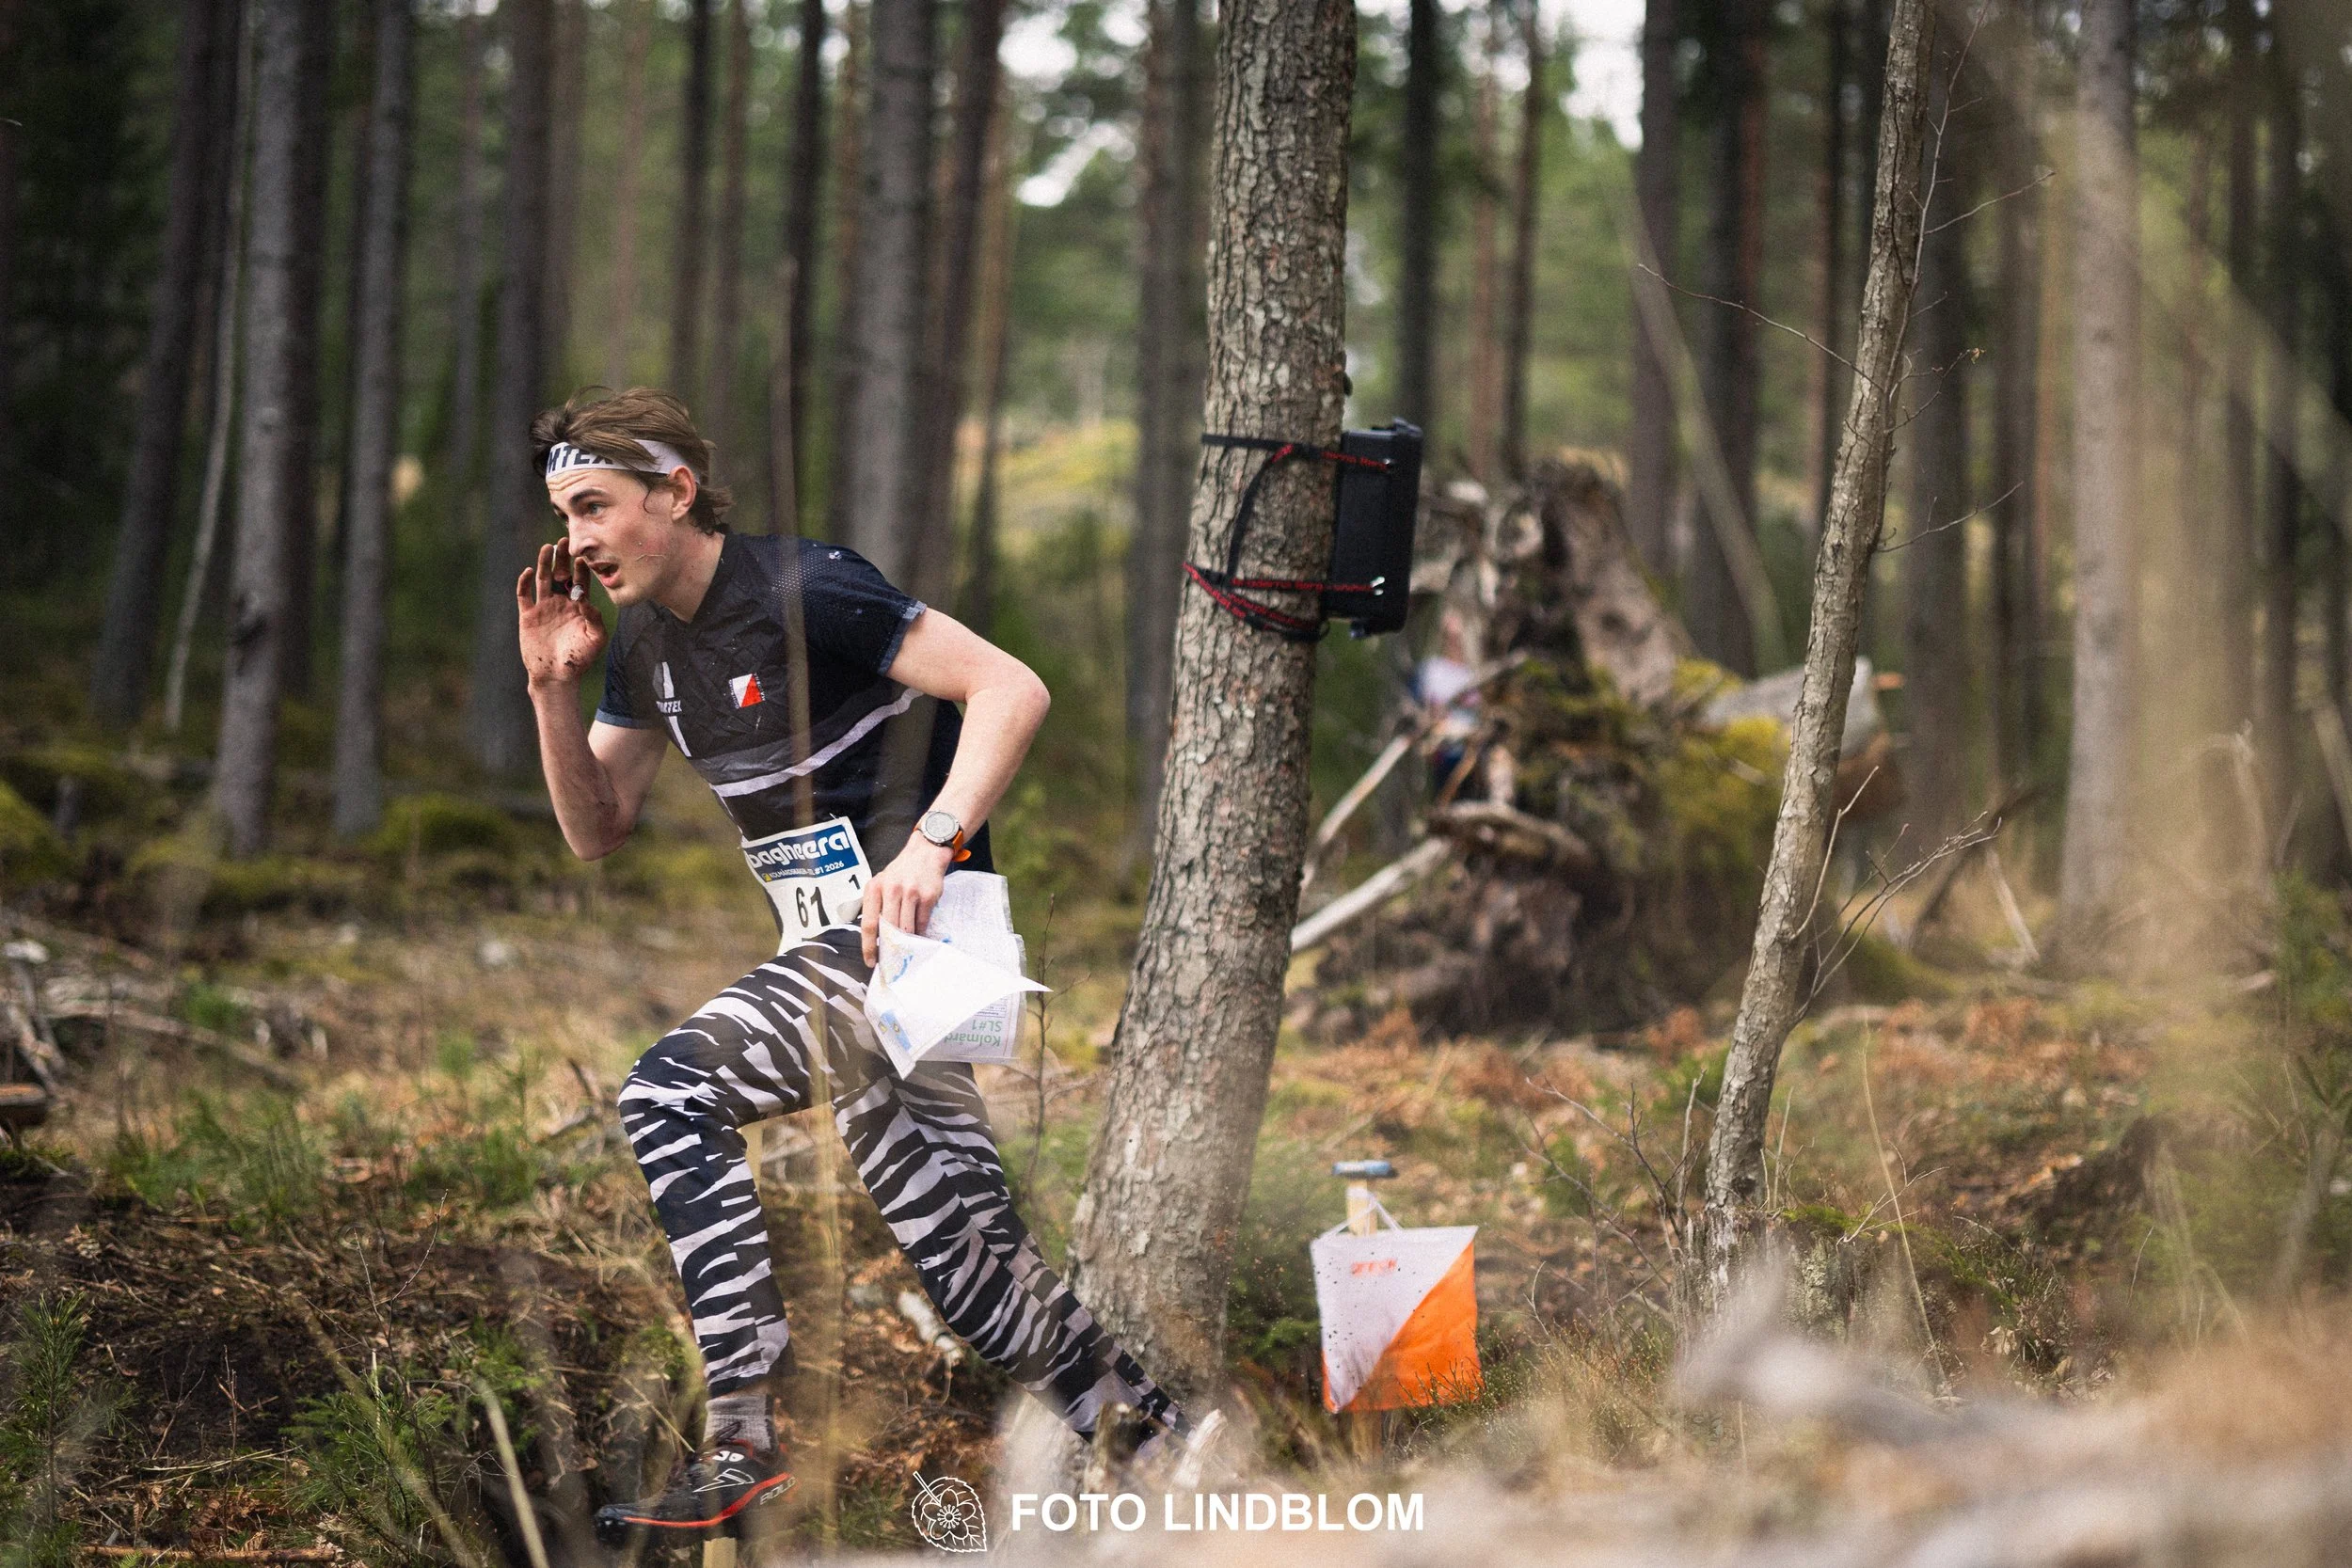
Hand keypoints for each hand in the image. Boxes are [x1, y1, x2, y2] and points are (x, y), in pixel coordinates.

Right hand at [517, 538, 607, 691]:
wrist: (556, 676)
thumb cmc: (579, 659)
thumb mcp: (595, 639)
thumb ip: (596, 620)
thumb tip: (588, 601)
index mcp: (578, 607)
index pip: (580, 582)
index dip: (582, 570)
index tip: (584, 558)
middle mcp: (561, 603)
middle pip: (561, 575)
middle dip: (563, 559)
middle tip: (565, 541)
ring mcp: (543, 608)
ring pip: (543, 580)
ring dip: (545, 563)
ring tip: (548, 547)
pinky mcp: (527, 615)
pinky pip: (524, 595)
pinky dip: (524, 582)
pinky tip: (528, 571)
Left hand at [861, 836, 955, 965]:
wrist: (926, 852)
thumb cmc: (901, 871)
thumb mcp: (881, 882)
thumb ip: (876, 905)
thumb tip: (875, 937)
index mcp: (875, 888)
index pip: (869, 924)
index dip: (869, 946)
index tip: (871, 961)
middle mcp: (891, 889)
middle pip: (889, 928)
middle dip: (890, 947)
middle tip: (891, 959)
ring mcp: (910, 892)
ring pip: (906, 927)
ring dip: (906, 941)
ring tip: (905, 949)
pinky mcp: (927, 896)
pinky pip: (922, 922)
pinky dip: (920, 932)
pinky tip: (918, 935)